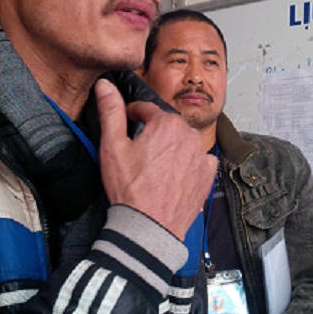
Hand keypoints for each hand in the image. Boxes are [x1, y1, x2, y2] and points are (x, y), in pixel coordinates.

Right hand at [95, 78, 216, 239]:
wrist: (149, 227)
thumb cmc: (130, 189)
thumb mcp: (112, 146)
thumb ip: (111, 111)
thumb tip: (105, 86)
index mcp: (166, 124)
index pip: (147, 109)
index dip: (133, 115)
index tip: (126, 123)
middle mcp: (188, 135)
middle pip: (167, 125)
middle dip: (153, 132)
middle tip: (138, 151)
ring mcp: (201, 156)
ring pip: (183, 141)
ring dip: (170, 147)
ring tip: (154, 165)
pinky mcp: (207, 175)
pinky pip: (199, 160)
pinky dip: (188, 163)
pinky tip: (174, 174)